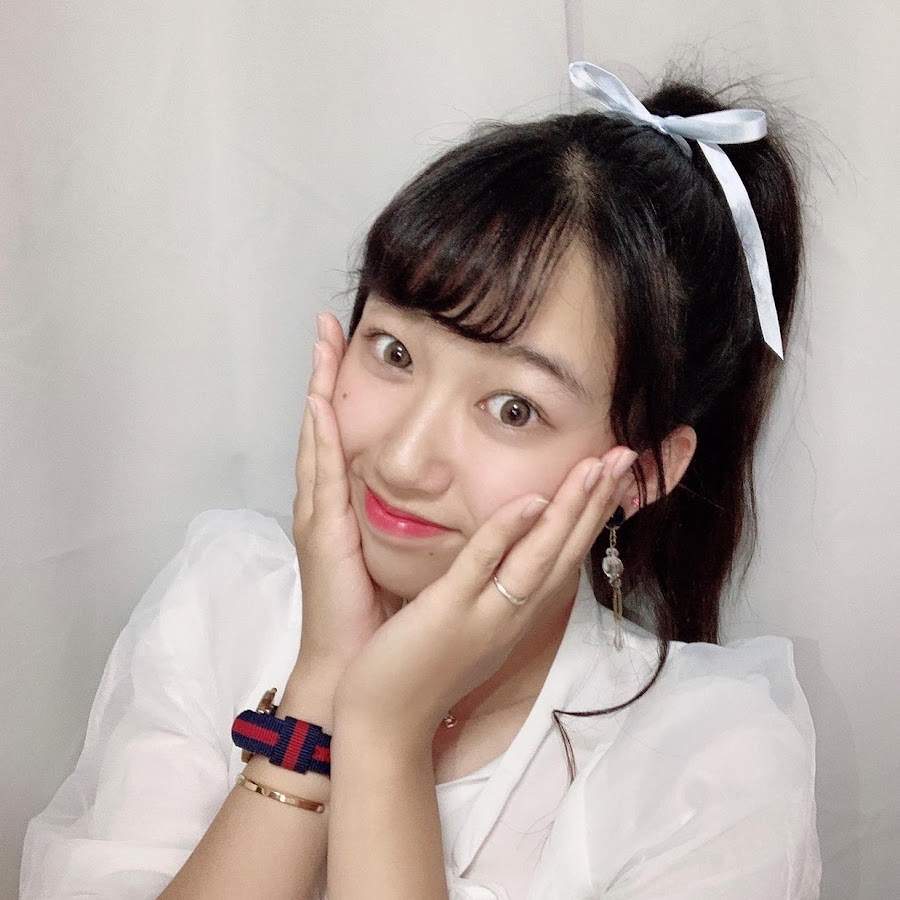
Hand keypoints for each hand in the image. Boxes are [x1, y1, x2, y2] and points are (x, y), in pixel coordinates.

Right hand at [292, 312, 388, 678]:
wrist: (358, 670)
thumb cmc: (382, 616)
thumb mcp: (405, 556)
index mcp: (349, 507)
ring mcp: (320, 516)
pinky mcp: (322, 535)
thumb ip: (414, 519)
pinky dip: (320, 437)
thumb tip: (446, 494)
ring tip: (320, 340)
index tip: (349, 345)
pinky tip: (319, 400)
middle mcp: (328, 504)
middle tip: (325, 324)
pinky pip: (322, 477)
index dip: (345, 390)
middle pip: (326, 424)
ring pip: (319, 438)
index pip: (347, 436)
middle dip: (324, 372)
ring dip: (318, 387)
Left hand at [332, 446, 638, 743]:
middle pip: (567, 549)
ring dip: (571, 508)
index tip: (615, 474)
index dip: (593, 514)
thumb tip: (510, 544)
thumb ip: (493, 585)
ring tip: (599, 466)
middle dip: (597, 500)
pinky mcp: (449, 613)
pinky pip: (482, 566)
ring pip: (539, 555)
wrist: (387, 724)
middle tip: (628, 455)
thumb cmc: (423, 668)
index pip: (566, 555)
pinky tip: (531, 501)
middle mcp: (514, 614)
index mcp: (519, 613)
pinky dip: (508, 532)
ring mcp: (485, 615)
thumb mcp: (472, 623)